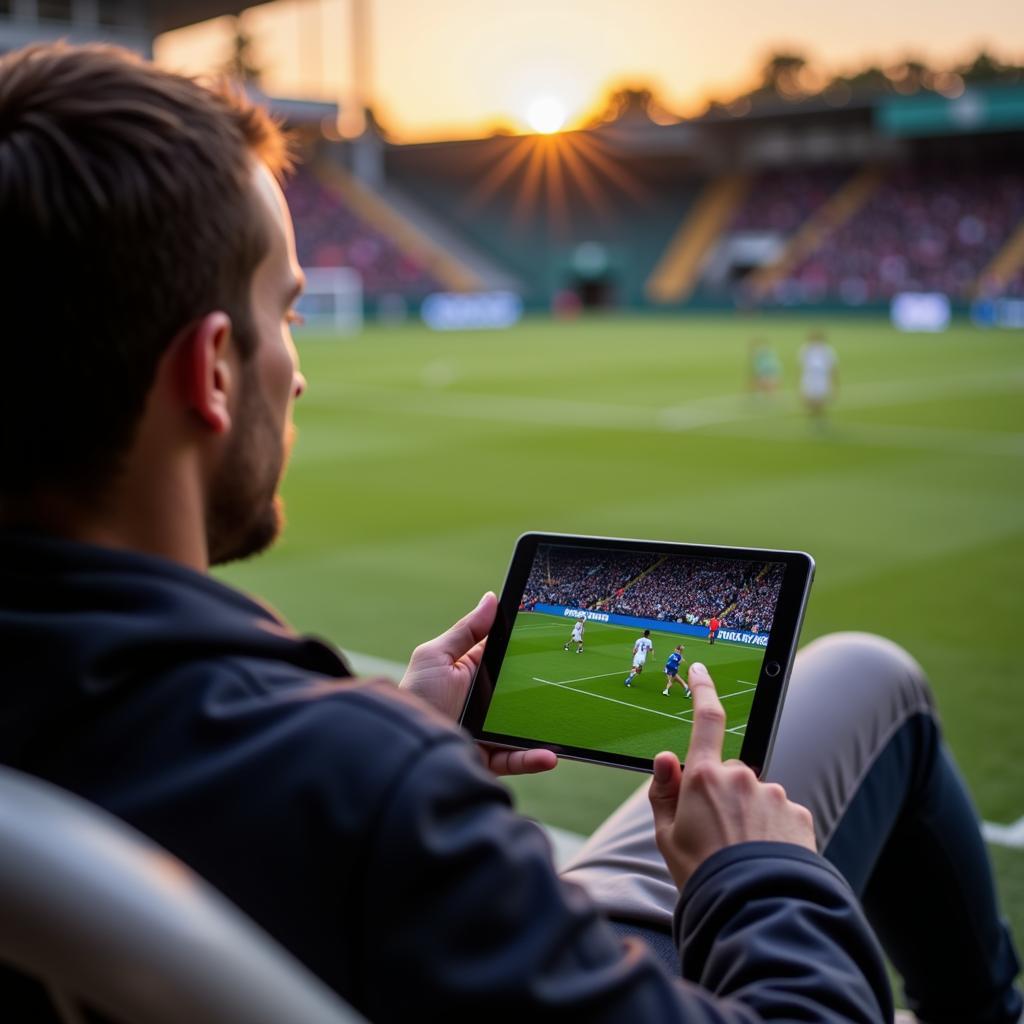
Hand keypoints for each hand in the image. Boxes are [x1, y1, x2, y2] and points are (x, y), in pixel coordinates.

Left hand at [400, 592, 556, 777]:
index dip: (526, 649)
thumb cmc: (417, 694)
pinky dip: (534, 759)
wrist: (406, 742)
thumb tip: (491, 598)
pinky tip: (550, 756)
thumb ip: (466, 630)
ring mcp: (487, 730)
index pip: (505, 657)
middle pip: (521, 692)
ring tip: (566, 728)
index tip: (552, 638)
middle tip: (573, 681)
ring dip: (545, 730)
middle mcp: (483, 701)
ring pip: (524, 728)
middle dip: (545, 689)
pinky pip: (516, 759)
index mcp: (471, 672)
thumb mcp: (437, 655)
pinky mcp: (487, 757)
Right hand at [648, 662, 815, 889]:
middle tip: (715, 836)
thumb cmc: (703, 875)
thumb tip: (666, 758)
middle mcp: (742, 778)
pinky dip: (774, 832)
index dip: (703, 690)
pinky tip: (765, 857)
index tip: (701, 671)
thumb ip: (664, 792)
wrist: (754, 909)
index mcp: (705, 777)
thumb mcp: (666, 836)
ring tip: (743, 854)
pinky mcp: (800, 815)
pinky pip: (782, 815)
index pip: (706, 719)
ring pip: (757, 796)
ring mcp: (775, 795)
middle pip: (729, 774)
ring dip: (750, 816)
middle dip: (723, 795)